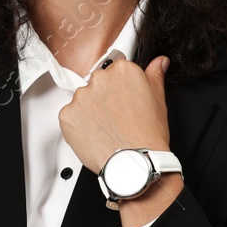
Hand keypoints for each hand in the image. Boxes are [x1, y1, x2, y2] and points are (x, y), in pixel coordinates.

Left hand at [58, 54, 171, 175]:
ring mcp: (81, 97)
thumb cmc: (147, 135)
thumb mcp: (158, 100)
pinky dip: (79, 125)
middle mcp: (99, 79)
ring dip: (90, 111)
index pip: (115, 71)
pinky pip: (71, 116)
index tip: (123, 100)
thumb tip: (160, 63)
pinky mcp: (67, 115)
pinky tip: (95, 134)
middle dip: (104, 98)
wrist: (134, 163)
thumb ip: (155, 75)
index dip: (120, 89)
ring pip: (83, 100)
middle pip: (97, 83)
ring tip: (106, 128)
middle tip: (116, 116)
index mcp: (122, 70)